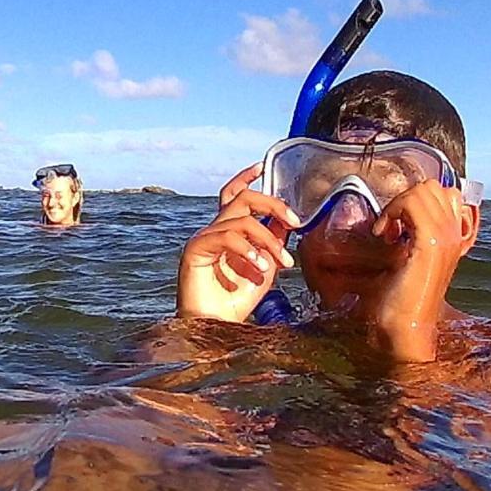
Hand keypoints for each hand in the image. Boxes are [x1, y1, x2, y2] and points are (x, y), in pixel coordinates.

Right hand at [176, 163, 300, 322]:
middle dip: (272, 204)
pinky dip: (248, 248)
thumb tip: (288, 222)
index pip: (234, 195)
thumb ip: (274, 242)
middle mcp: (214, 230)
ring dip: (268, 239)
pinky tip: (260, 266)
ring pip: (241, 218)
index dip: (245, 178)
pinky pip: (226, 236)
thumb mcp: (266, 267)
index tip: (261, 166)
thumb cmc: (237, 299)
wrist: (217, 325)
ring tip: (281, 262)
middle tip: (295, 221)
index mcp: (229, 231)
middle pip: (241, 198)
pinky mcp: (196, 249)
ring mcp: (204, 238)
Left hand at [368, 180, 469, 360]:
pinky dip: (392, 212)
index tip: (398, 226)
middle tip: (391, 228)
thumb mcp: (408, 258)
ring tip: (387, 233)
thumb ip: (410, 235)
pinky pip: (412, 203)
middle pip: (433, 187)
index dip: (416, 201)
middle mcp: (456, 234)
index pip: (446, 193)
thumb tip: (392, 217)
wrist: (405, 325)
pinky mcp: (431, 243)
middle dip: (405, 200)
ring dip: (397, 206)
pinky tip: (384, 235)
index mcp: (455, 236)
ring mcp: (447, 237)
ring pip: (422, 191)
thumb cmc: (401, 298)